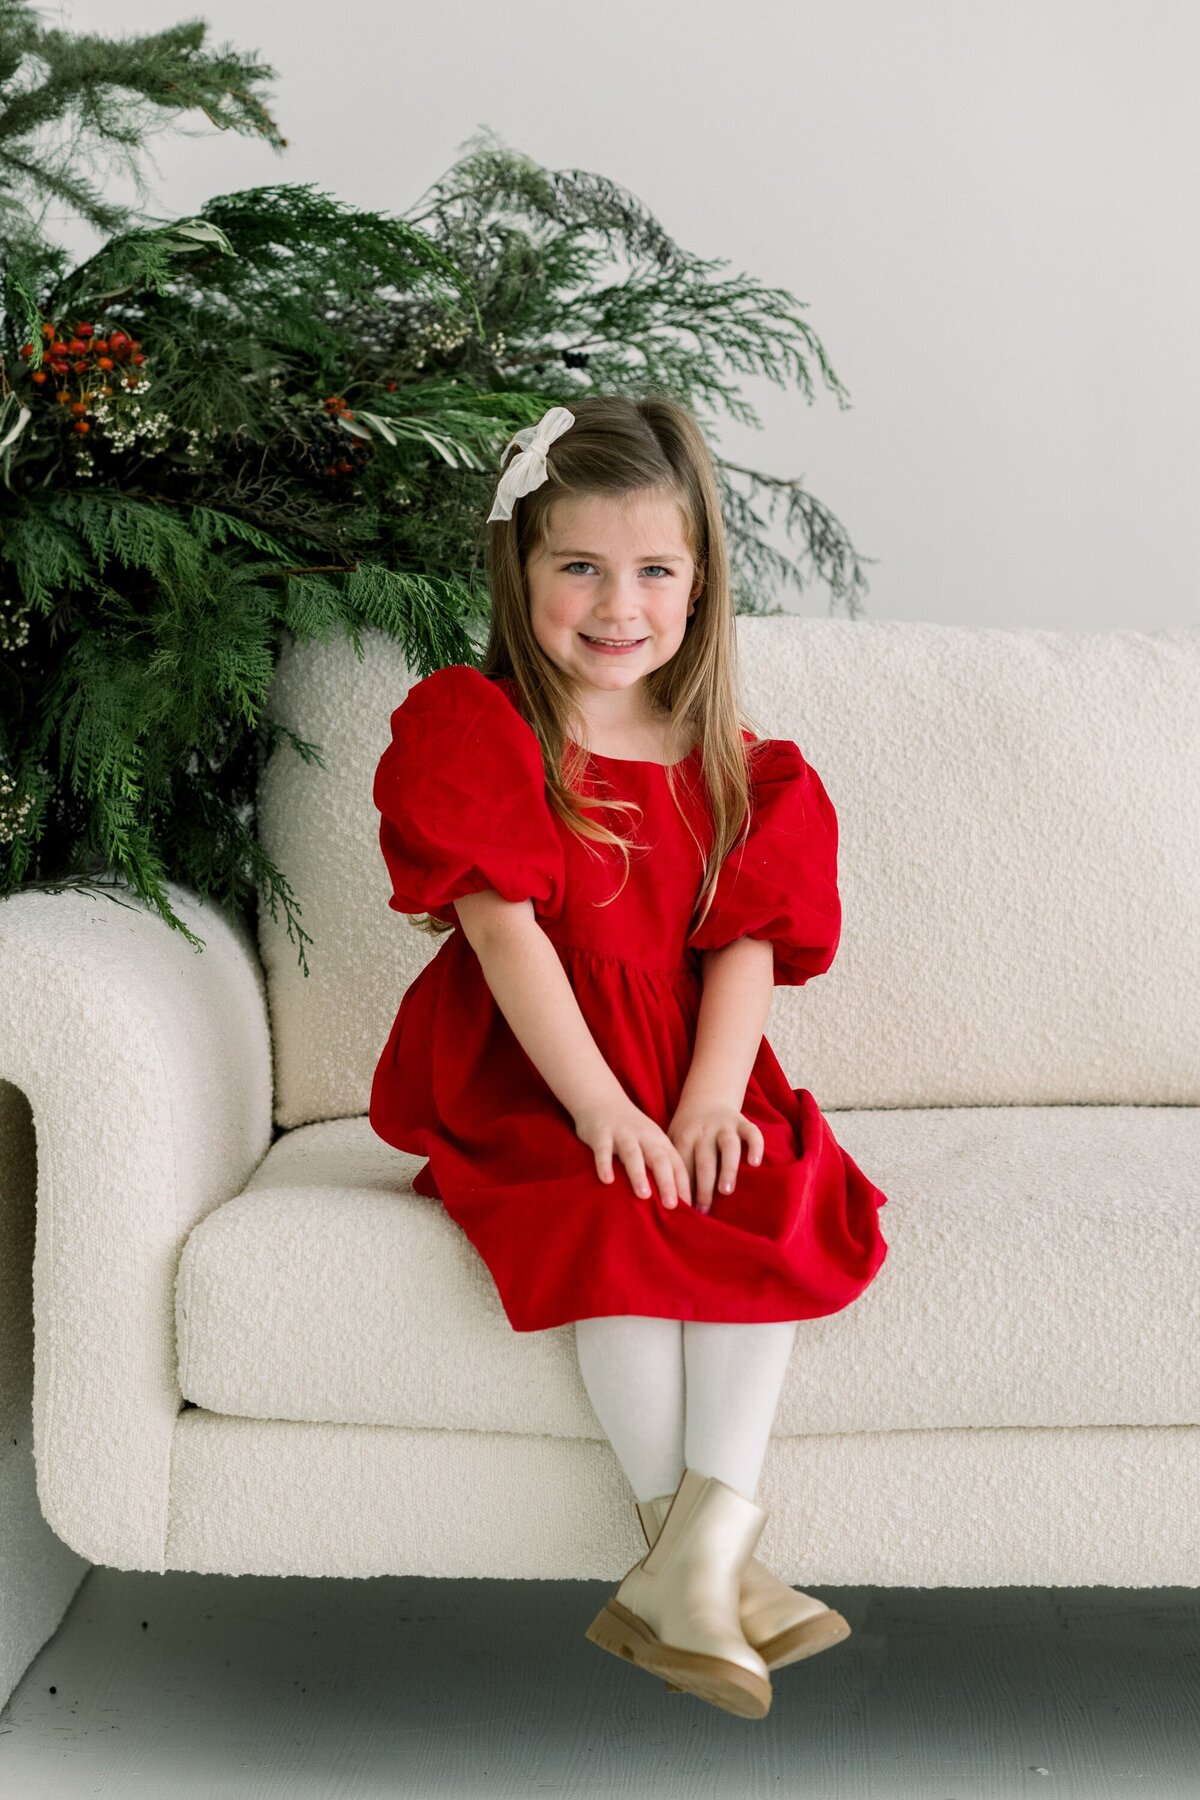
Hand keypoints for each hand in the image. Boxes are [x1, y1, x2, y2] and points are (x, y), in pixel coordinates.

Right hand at [574, 1094, 694, 1209]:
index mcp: (659, 1140)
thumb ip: (660, 1164)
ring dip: (639, 1174)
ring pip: (633, 1154)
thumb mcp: (649, 1142)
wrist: (601, 1098)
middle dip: (667, 1182)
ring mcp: (622, 1134)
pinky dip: (605, 1165)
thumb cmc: (629, 1129)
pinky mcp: (601, 1134)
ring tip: (644, 1195)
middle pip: (659, 1160)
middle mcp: (644, 1136)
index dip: (683, 1185)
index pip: (676, 1164)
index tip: (690, 1208)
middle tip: (672, 1206)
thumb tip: (676, 1199)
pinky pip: (603, 1151)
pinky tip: (607, 1180)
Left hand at [667, 1099, 764, 1213]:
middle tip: (704, 1209)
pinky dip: (755, 1146)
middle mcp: (704, 1130)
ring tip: (725, 1191)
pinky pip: (752, 1132)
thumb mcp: (673, 1139)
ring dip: (727, 1168)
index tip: (684, 1210)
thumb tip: (669, 1198)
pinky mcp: (742, 1121)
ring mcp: (724, 1125)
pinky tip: (755, 1163)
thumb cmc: (688, 1130)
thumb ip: (674, 1163)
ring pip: (728, 1146)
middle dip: (703, 1186)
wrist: (706, 1097)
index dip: (683, 1188)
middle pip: (704, 1160)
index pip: (682, 1165)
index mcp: (684, 1137)